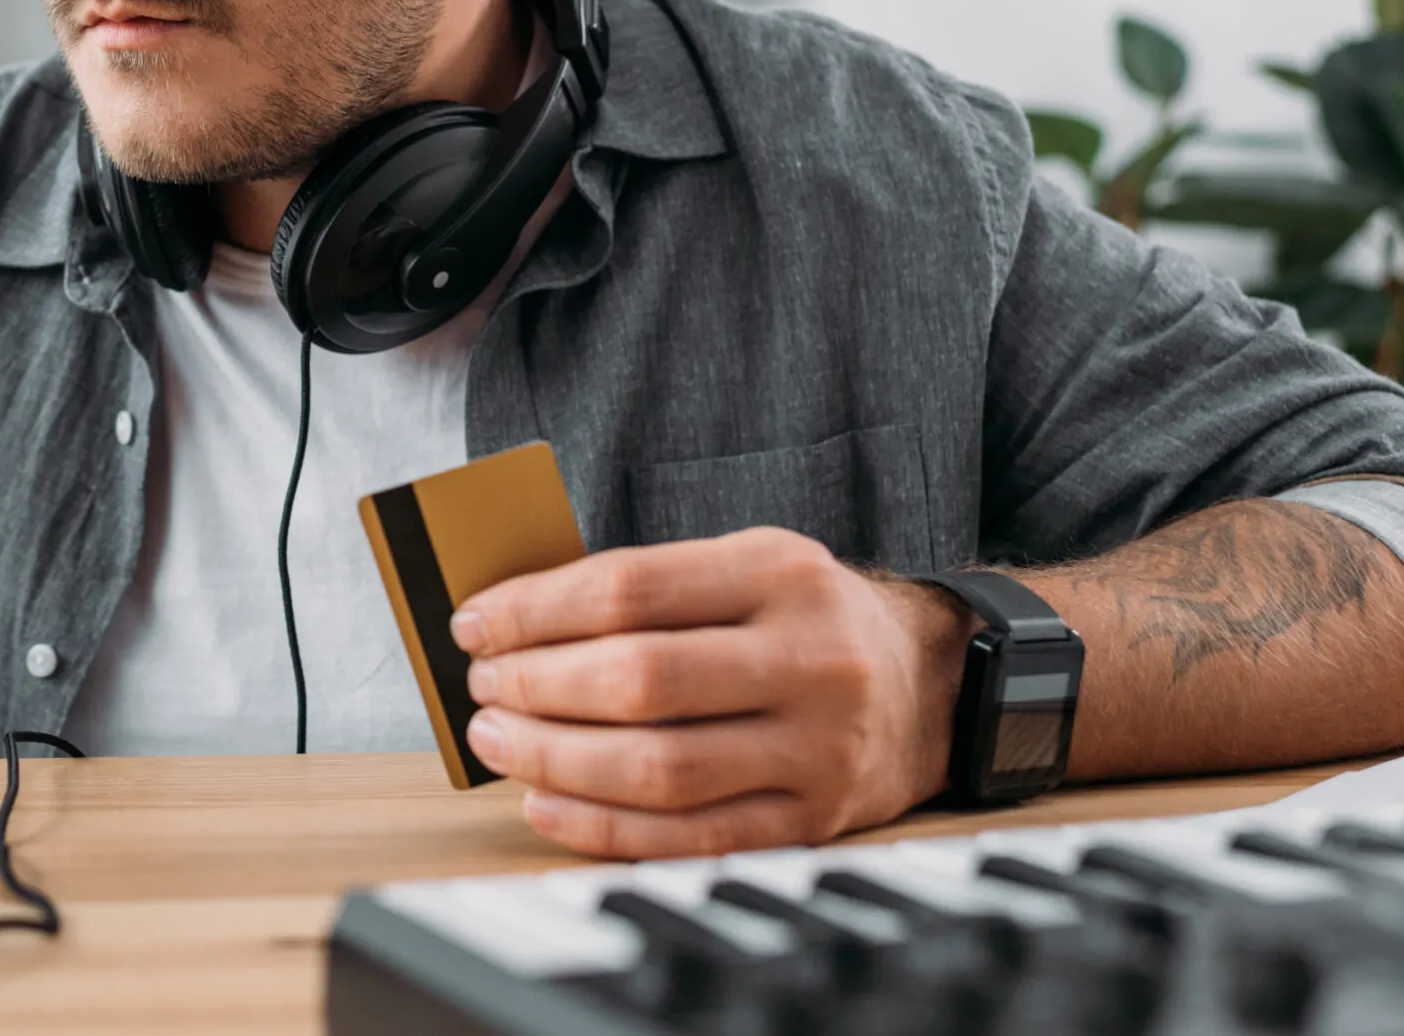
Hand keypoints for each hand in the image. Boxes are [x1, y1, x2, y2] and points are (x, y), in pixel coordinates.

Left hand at [451, 527, 969, 858]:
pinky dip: (603, 827)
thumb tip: (511, 622)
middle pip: (641, 680)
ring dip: (557, 759)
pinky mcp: (814, 821)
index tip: (474, 623)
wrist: (928, 684)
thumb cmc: (802, 617)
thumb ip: (644, 587)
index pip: (629, 588)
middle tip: (482, 686)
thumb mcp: (744, 566)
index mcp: (780, 572)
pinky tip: (546, 803)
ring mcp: (817, 748)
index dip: (535, 609)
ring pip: (660, 768)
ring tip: (499, 740)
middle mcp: (809, 657)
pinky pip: (690, 837)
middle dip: (538, 686)